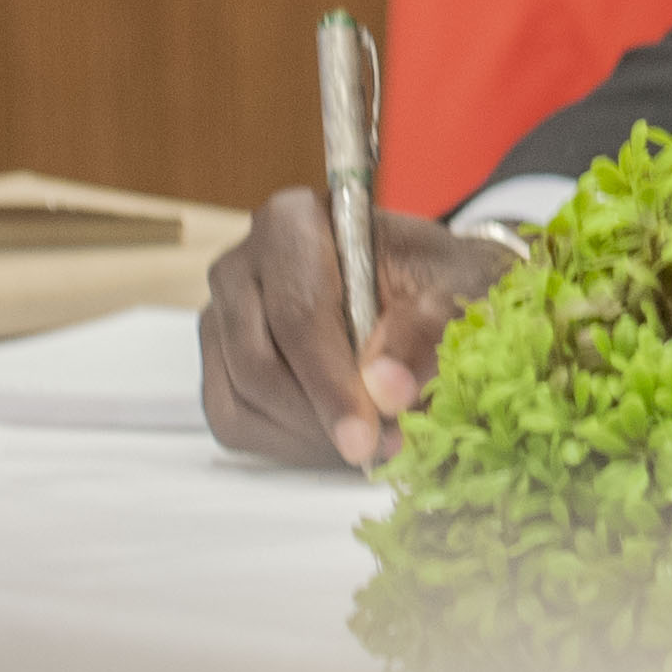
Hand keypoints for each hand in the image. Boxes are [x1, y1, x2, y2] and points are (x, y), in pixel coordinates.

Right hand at [199, 194, 520, 470]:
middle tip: (383, 450)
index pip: (299, 313)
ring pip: (244, 397)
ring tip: (374, 444)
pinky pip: (234, 420)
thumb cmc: (436, 275)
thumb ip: (423, 332)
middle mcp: (241, 264)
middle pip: (260, 361)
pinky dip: (288, 444)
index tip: (368, 436)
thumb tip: (387, 389)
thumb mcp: (453, 287)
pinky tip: (338, 442)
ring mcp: (221, 316)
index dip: (332, 383)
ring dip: (309, 436)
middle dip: (323, 418)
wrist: (422, 282)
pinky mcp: (219, 362)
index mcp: (291, 222)